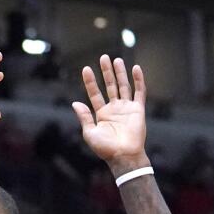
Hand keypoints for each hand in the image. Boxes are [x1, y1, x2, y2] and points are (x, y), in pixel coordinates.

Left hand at [72, 55, 149, 175]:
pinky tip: (136, 69)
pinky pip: (139, 92)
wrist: (124, 156)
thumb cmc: (105, 148)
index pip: (95, 93)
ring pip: (123, 86)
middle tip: (103, 57)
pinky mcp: (138, 110)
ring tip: (117, 60)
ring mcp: (126, 108)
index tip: (86, 69)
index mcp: (101, 114)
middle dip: (106, 72)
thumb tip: (75, 103)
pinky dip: (138, 81)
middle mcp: (114, 108)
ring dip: (120, 73)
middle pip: (110, 86)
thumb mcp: (89, 133)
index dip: (91, 82)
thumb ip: (84, 117)